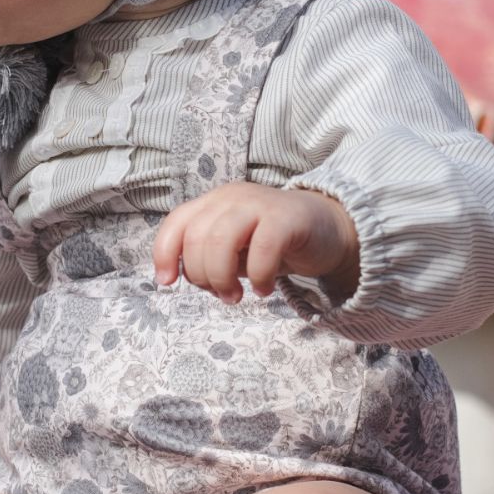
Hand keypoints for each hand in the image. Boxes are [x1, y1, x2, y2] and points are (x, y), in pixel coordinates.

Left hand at [151, 181, 360, 305]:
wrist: (330, 229)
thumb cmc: (276, 243)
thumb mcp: (236, 251)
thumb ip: (210, 258)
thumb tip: (188, 277)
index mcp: (214, 203)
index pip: (176, 223)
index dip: (164, 254)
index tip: (168, 283)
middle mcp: (232, 198)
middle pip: (195, 238)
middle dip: (202, 276)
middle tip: (223, 295)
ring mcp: (258, 204)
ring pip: (220, 241)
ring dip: (223, 278)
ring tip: (238, 296)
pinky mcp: (287, 218)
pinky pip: (261, 249)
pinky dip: (258, 276)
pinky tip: (264, 288)